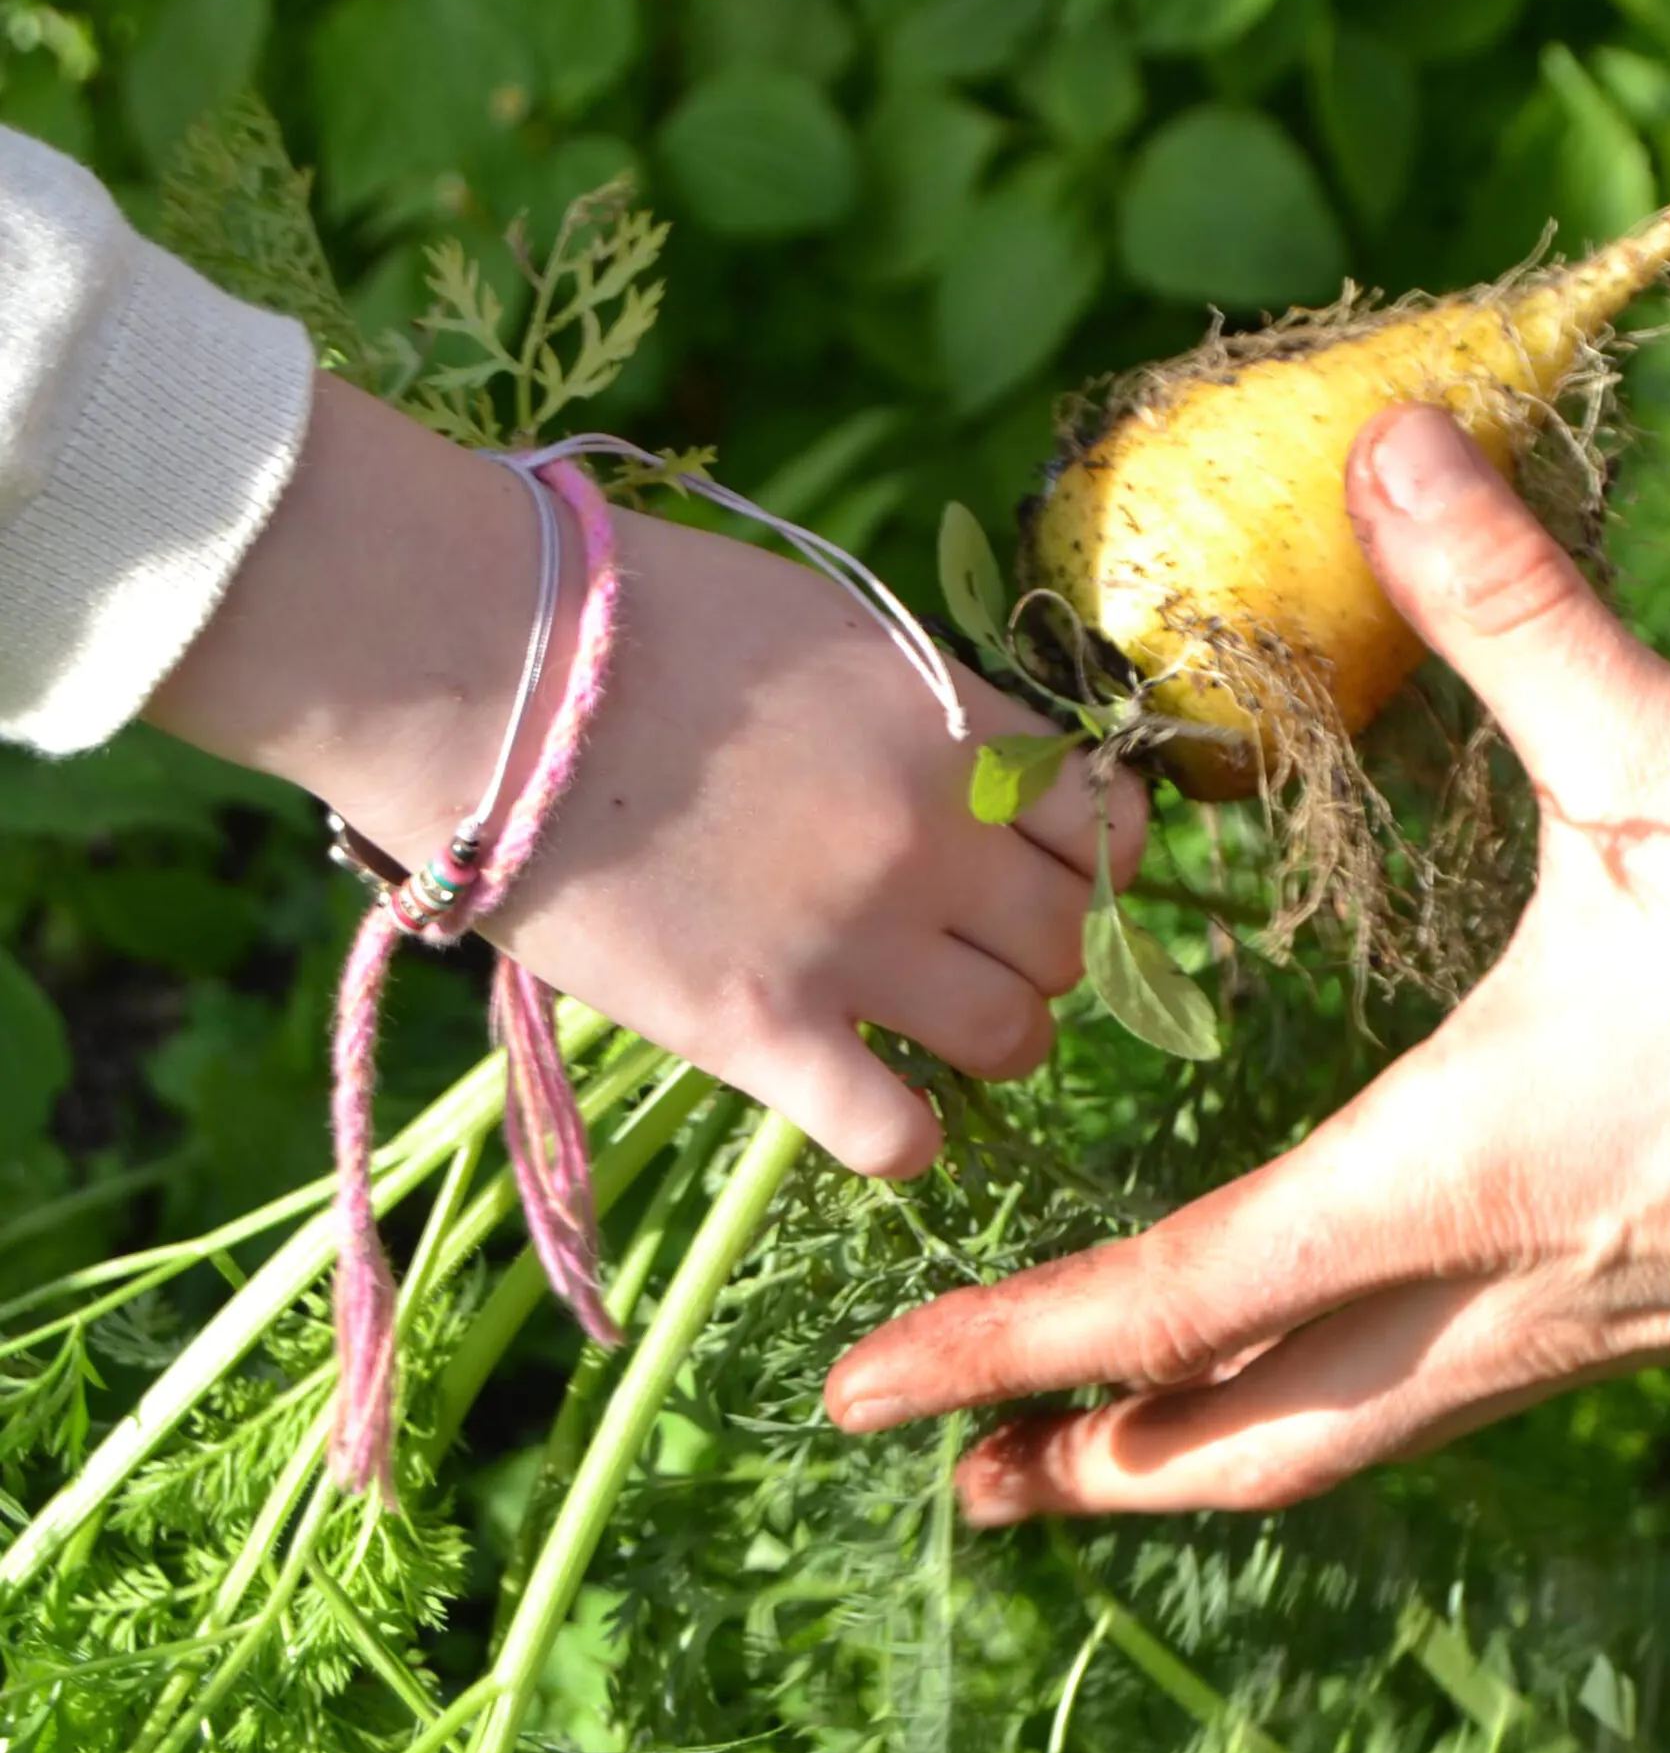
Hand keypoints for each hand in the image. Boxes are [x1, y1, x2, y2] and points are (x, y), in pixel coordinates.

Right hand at [148, 376, 1144, 1176]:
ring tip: (927, 1022)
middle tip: (965, 946)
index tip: (1047, 872)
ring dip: (991, 1038)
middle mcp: (933, 837)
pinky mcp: (760, 1030)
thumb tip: (984, 770)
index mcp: (956, 730)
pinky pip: (900, 1135)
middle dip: (1033, 952)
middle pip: (1066, 942)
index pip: (1106, 826)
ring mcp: (855, 941)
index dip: (1092, 862)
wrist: (480, 666)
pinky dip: (909, 1136)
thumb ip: (925, 710)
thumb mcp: (826, 630)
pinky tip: (873, 1105)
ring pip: (1015, 1038)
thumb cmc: (640, 617)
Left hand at [823, 401, 1669, 1513]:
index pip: (1178, 1294)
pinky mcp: (1614, 1313)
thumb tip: (1394, 446)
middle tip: (947, 1470)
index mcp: (1452, 1172)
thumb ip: (1518, 615)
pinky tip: (1291, 1348)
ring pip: (1334, 1436)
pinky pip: (1418, 1394)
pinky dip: (1306, 1399)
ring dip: (1189, 1451)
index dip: (1010, 1344)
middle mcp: (1481, 1287)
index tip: (863, 1390)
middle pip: (1242, 1431)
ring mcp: (1553, 1326)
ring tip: (1074, 1458)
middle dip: (1080, 1457)